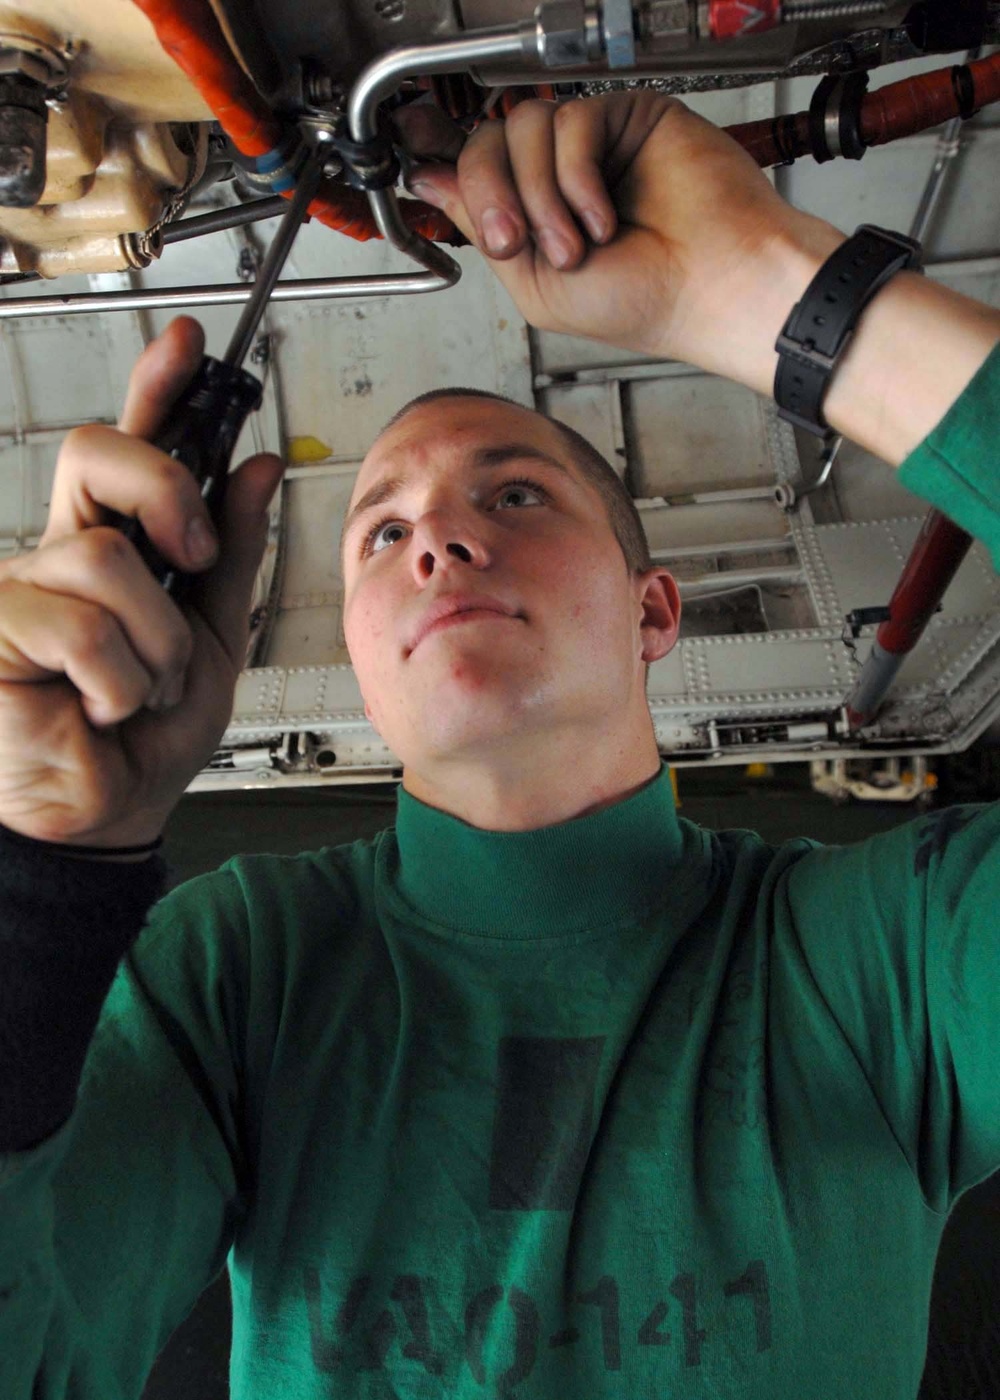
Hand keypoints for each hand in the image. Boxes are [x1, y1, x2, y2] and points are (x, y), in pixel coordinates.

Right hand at [0, 317, 283, 848]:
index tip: (192, 342)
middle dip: (165, 492)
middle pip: (97, 453)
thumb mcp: (214, 635)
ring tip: (138, 688)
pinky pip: (81, 623)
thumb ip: (233, 552)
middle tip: (192, 556)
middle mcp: (61, 553)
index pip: (128, 450)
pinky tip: (100, 708)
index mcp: (117, 548)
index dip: (156, 389)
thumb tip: (256, 467)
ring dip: (154, 642)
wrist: (113, 811)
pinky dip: (119, 680)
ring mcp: (21, 586)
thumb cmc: (148, 731)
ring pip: (108, 559)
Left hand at [395, 92, 843, 386]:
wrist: (710, 288)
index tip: (418, 175)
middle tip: (519, 241)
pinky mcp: (627, 117)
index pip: (475, 173)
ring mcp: (593, 146)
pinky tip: (603, 215)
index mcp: (537, 215)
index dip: (450, 176)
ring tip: (578, 242)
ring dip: (540, 195)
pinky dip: (577, 177)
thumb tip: (430, 180)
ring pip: (523, 128)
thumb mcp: (537, 285)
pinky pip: (571, 122)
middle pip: (487, 142)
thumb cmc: (643, 302)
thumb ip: (485, 229)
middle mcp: (559, 176)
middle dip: (492, 196)